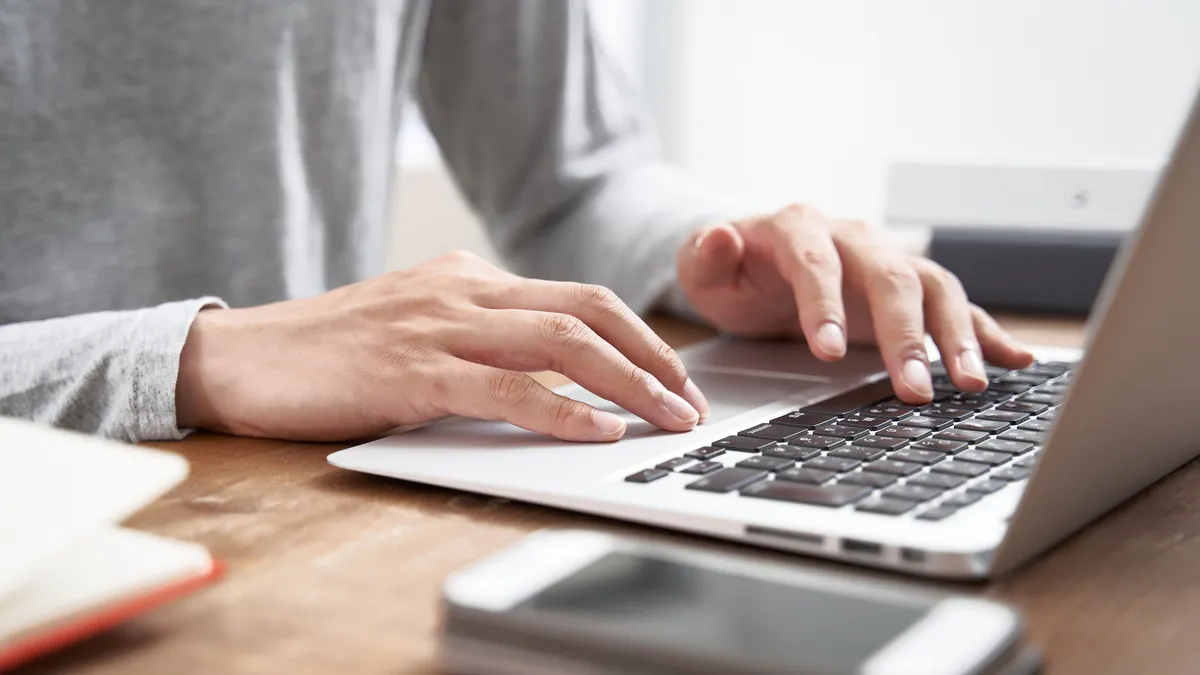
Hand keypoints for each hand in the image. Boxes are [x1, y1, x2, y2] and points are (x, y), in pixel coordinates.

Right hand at [176, 252, 707, 441]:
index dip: (640, 338)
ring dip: (628, 385)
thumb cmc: (330, 352)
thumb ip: (479, 337)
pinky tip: (596, 433)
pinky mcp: (412, 371)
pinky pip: (506, 389)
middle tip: (690, 402)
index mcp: (468, 278)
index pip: (579, 298)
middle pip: (588, 313)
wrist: (243, 357)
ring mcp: (439, 326)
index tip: (674, 377)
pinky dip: (562, 410)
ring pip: (561, 344)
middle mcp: (463, 291)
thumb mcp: (418, 328)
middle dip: (653, 359)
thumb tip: (552, 375)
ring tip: (667, 420)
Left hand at [676, 204, 1034, 402]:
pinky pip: (955, 306)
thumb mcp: (701, 267)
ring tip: (970, 383)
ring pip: (933, 288)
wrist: (754, 260)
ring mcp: (887, 261)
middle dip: (905, 334)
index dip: (825, 304)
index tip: (828, 352)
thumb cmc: (730, 270)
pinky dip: (986, 330)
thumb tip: (718, 235)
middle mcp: (854, 238)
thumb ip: (705, 256)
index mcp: (799, 228)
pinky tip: (1015, 359)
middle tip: (914, 388)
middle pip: (890, 276)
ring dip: (955, 335)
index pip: (817, 262)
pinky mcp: (909, 290)